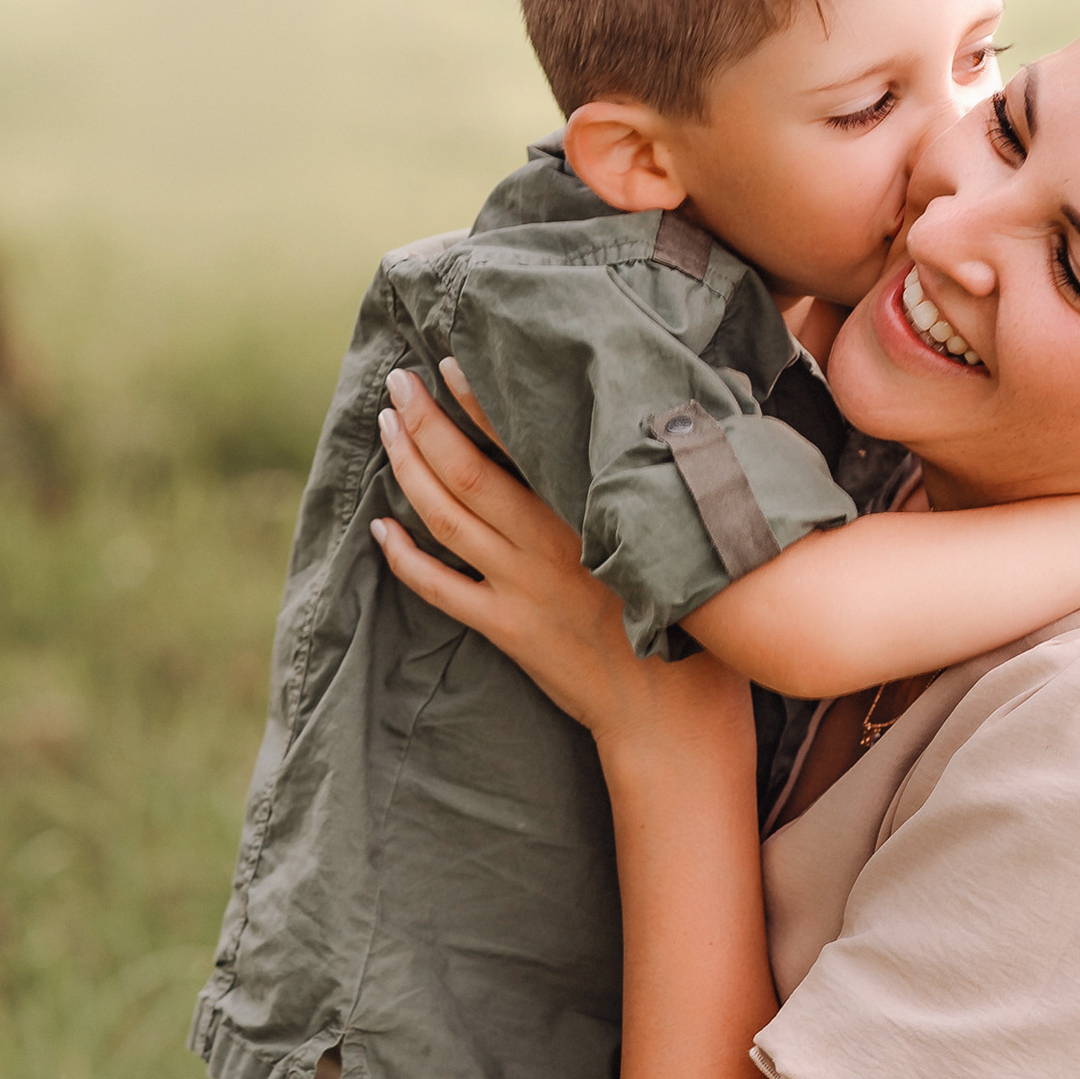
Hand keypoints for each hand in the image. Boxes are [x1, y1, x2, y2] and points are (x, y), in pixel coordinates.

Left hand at [373, 360, 750, 763]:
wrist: (672, 716)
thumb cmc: (698, 625)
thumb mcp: (687, 543)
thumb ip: (660, 488)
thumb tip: (678, 421)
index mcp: (593, 516)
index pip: (524, 444)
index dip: (480, 402)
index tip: (451, 362)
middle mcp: (548, 547)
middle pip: (467, 475)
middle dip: (426, 422)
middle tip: (398, 383)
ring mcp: (522, 590)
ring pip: (446, 520)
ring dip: (408, 470)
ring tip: (387, 428)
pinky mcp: (507, 630)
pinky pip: (440, 588)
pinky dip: (404, 557)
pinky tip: (381, 528)